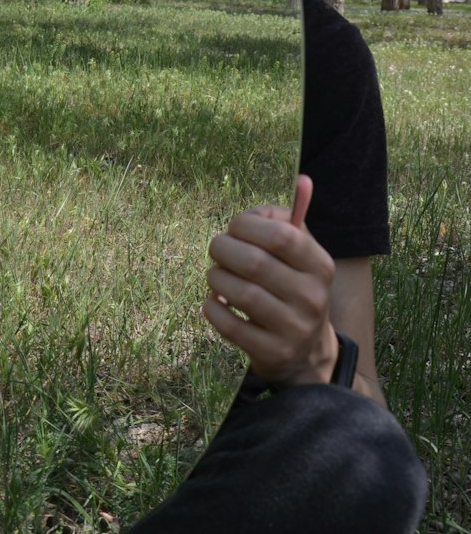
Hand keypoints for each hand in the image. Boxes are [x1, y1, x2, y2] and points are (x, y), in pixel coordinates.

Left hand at [203, 175, 338, 386]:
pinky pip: (229, 325)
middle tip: (217, 249)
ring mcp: (292, 328)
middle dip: (223, 249)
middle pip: (254, 263)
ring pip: (240, 293)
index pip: (281, 235)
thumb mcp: (301, 255)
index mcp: (319, 266)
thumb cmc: (293, 288)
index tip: (234, 227)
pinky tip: (215, 300)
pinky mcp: (271, 352)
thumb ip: (291, 219)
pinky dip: (213, 307)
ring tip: (216, 275)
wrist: (306, 352)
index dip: (247, 225)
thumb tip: (302, 180)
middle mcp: (312, 297)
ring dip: (216, 278)